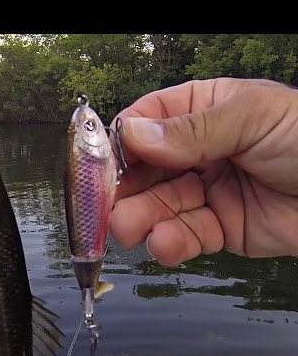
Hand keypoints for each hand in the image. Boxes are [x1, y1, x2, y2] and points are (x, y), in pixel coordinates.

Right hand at [109, 78, 297, 265]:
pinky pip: (183, 236)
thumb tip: (133, 134)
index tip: (102, 163)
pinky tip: (165, 244)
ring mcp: (204, 190)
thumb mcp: (253, 118)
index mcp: (201, 111)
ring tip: (131, 230)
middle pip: (142, 170)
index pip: (145, 123)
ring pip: (157, 207)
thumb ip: (192, 129)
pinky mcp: (218, 228)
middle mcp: (195, 151)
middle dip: (124, 190)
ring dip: (140, 219)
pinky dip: (170, 243)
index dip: (121, 143)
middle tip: (108, 208)